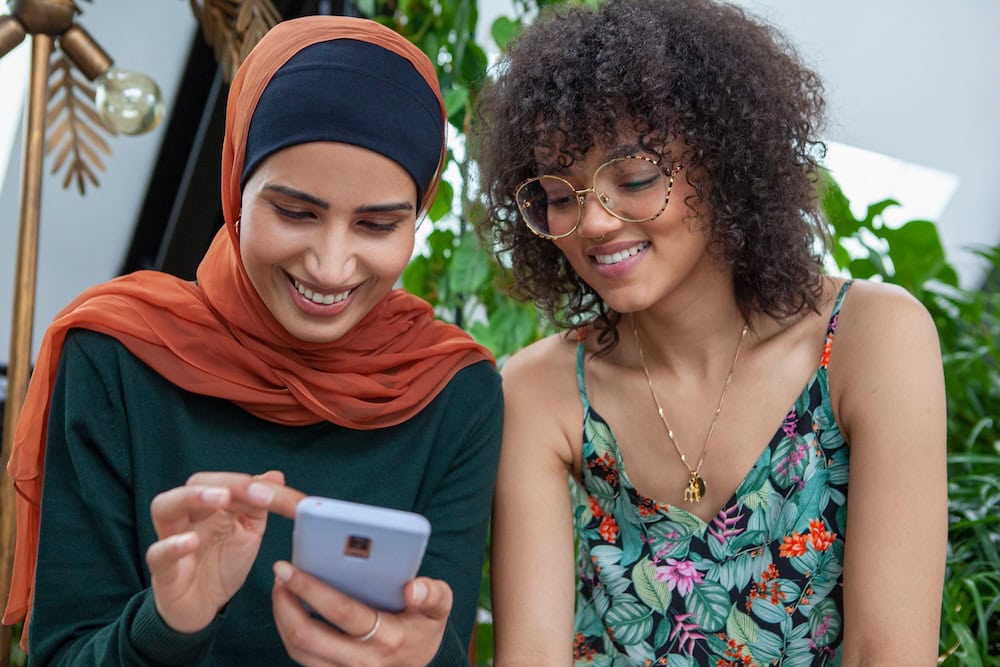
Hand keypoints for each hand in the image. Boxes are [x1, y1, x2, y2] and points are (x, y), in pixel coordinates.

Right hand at [146, 470, 284, 632]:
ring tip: (222, 498)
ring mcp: (172, 541)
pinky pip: (157, 553)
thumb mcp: (248, 533)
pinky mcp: (164, 572)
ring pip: (165, 507)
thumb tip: (275, 476)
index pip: (227, 482)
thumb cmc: (222, 564)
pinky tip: (191, 541)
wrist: (204, 607)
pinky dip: (172, 546)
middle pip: (195, 484)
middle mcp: (189, 517)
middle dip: (225, 482)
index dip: (253, 485)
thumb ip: (258, 506)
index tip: (277, 493)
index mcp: (212, 506)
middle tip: (254, 490)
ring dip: (192, 497)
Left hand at [271, 561, 451, 666]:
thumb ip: (433, 593)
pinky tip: (289, 609)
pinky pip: (302, 658)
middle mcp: (363, 662)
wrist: (419, 663)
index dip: (310, 589)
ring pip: (298, 650)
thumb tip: (413, 587)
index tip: (289, 568)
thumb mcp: (439, 608)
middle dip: (285, 603)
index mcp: (388, 639)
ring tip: (281, 588)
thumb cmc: (424, 627)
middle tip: (279, 574)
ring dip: (282, 617)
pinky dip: (289, 633)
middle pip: (308, 635)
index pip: (342, 612)